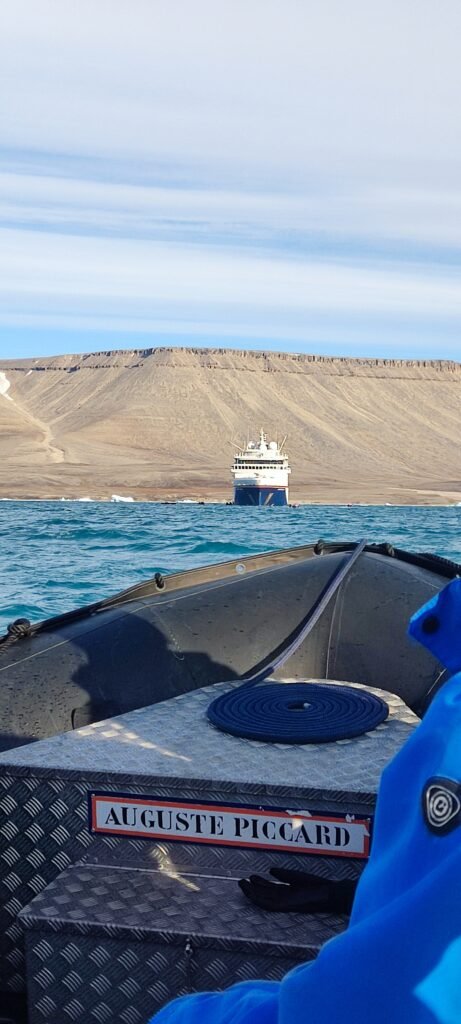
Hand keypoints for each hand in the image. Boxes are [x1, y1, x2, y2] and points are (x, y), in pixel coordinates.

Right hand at [238, 867, 356, 913]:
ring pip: (264, 899)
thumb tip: (270, 870)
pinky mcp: (288, 905)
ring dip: (252, 893)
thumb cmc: (319, 886)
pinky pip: (270, 904)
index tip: (250, 877)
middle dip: (252, 889)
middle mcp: (285, 899)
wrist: (330, 894)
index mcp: (289, 893)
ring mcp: (286, 903)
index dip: (259, 884)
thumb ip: (284, 875)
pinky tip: (252, 894)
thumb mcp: (299, 877)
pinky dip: (260, 899)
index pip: (270, 890)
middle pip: (264, 895)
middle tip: (241, 881)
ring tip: (242, 884)